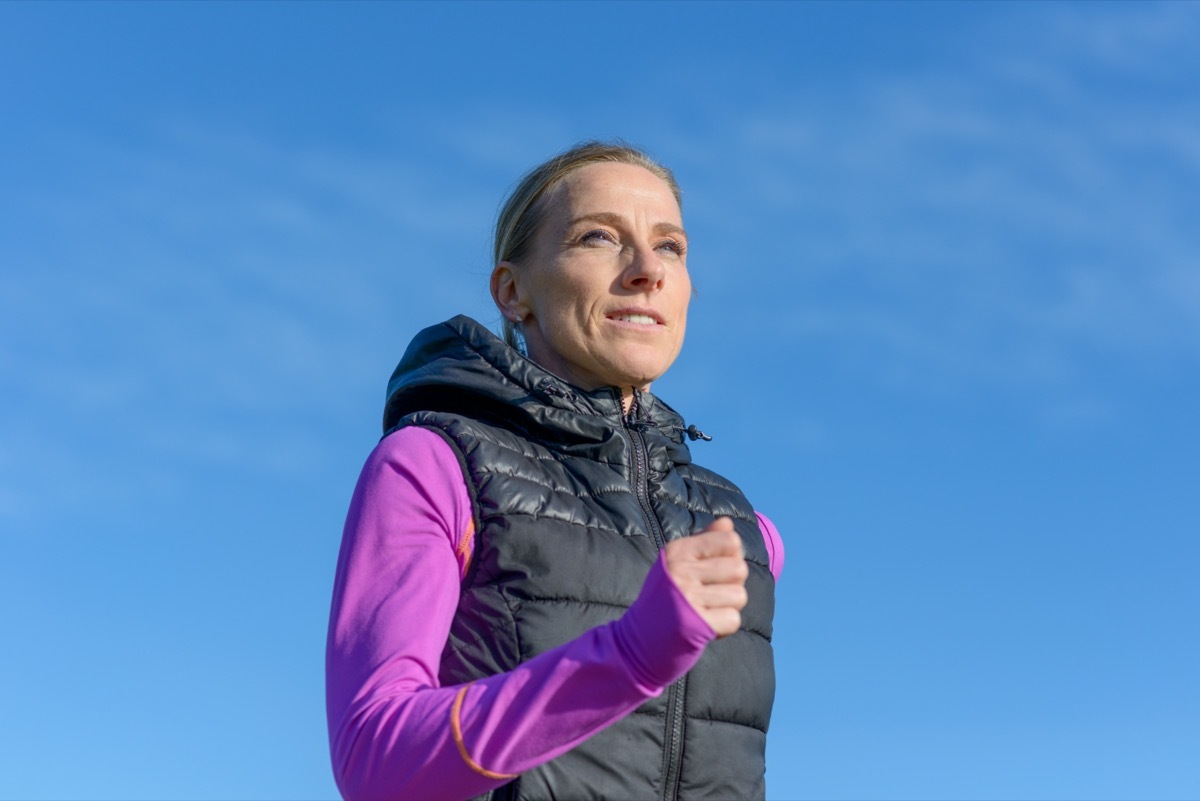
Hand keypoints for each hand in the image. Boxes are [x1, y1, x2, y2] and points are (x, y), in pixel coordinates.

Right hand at [663, 517, 748, 637]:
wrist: (638, 640)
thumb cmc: (664, 597)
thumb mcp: (678, 563)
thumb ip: (704, 541)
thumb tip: (727, 523)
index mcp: (677, 551)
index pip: (729, 541)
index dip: (731, 556)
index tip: (714, 571)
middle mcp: (681, 571)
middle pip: (739, 568)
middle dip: (732, 584)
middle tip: (711, 595)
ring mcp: (687, 598)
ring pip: (739, 595)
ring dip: (728, 607)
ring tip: (707, 610)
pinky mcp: (695, 625)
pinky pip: (733, 619)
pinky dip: (724, 627)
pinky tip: (707, 626)